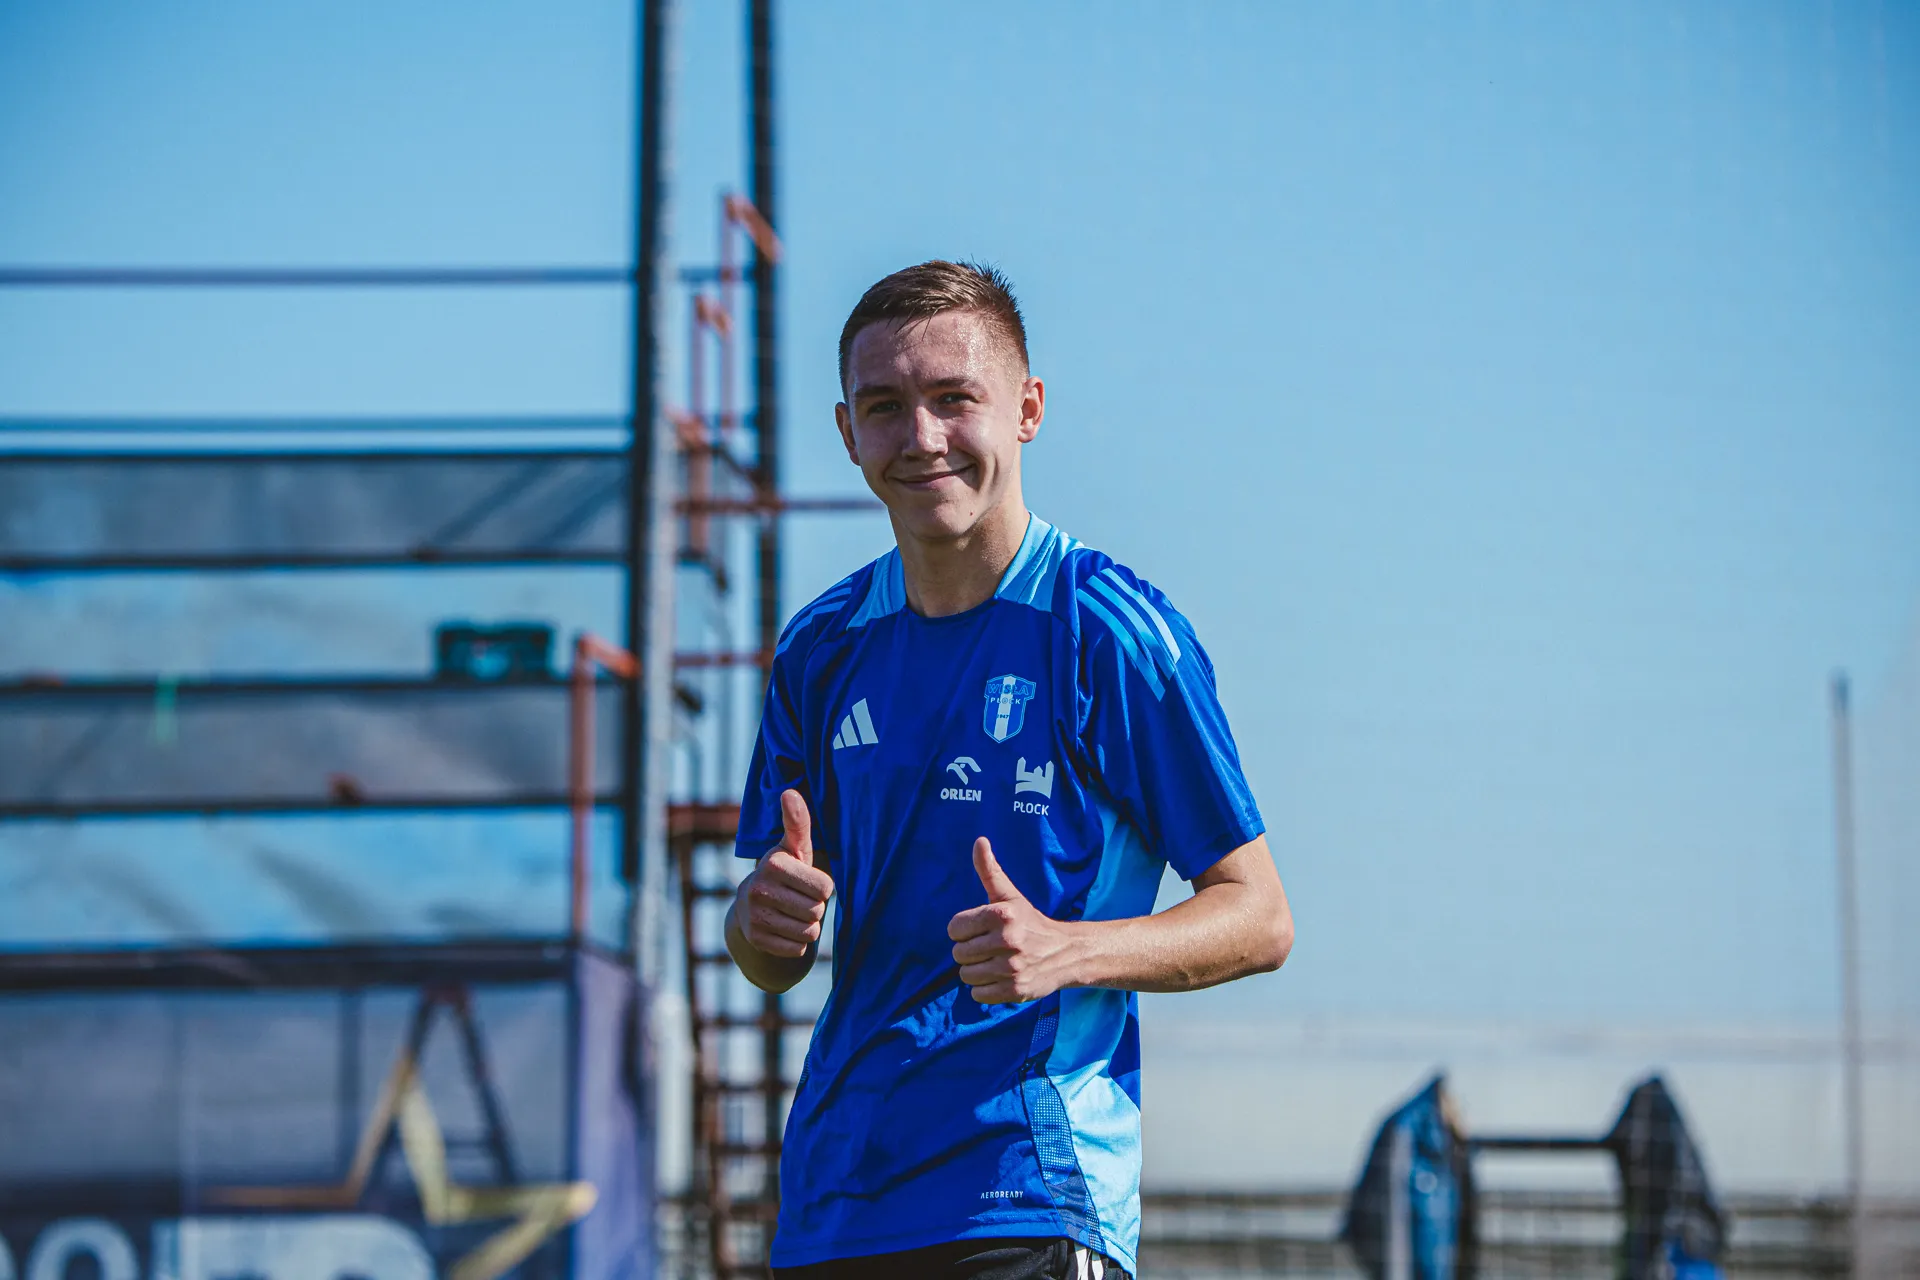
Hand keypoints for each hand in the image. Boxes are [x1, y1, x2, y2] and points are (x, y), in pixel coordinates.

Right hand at [736, 789, 834, 958]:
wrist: (750, 906)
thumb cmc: (785, 871)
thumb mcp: (793, 848)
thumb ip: (797, 823)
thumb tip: (790, 792)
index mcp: (773, 865)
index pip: (825, 888)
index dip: (822, 887)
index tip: (807, 881)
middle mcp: (759, 890)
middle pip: (817, 911)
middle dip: (815, 908)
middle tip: (800, 899)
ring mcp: (755, 917)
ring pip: (808, 933)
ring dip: (807, 926)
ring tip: (792, 913)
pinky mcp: (756, 940)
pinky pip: (796, 949)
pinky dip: (796, 942)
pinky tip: (784, 928)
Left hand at [948, 838, 1078, 1003]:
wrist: (1067, 953)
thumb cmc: (1031, 922)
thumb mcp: (1010, 896)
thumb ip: (990, 871)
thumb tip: (979, 841)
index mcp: (1002, 915)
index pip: (954, 929)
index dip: (963, 931)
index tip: (979, 931)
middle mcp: (1007, 940)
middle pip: (958, 954)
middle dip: (969, 952)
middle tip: (988, 948)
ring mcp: (1012, 968)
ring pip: (966, 976)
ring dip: (976, 972)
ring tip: (993, 963)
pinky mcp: (1015, 990)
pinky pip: (978, 994)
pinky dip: (985, 989)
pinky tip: (999, 978)